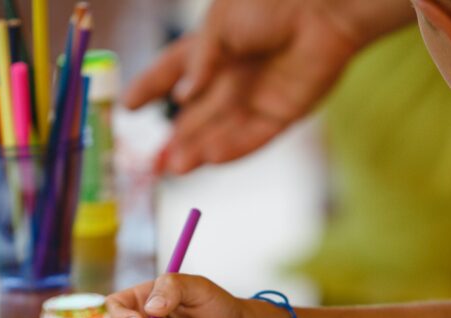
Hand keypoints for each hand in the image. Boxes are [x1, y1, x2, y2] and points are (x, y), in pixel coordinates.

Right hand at [124, 0, 401, 173]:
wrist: (323, 5)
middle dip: (176, 140)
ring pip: (221, 132)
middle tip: (152, 164)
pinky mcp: (283, 112)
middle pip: (197, 115)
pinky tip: (211, 158)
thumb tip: (181, 99)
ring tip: (175, 168)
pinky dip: (232, 149)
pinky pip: (253, 137)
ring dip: (198, 151)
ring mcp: (257, 96)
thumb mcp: (220, 24)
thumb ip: (200, 62)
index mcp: (213, 47)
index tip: (127, 107)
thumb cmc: (269, 2)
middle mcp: (232, 76)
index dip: (150, 88)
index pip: (173, 70)